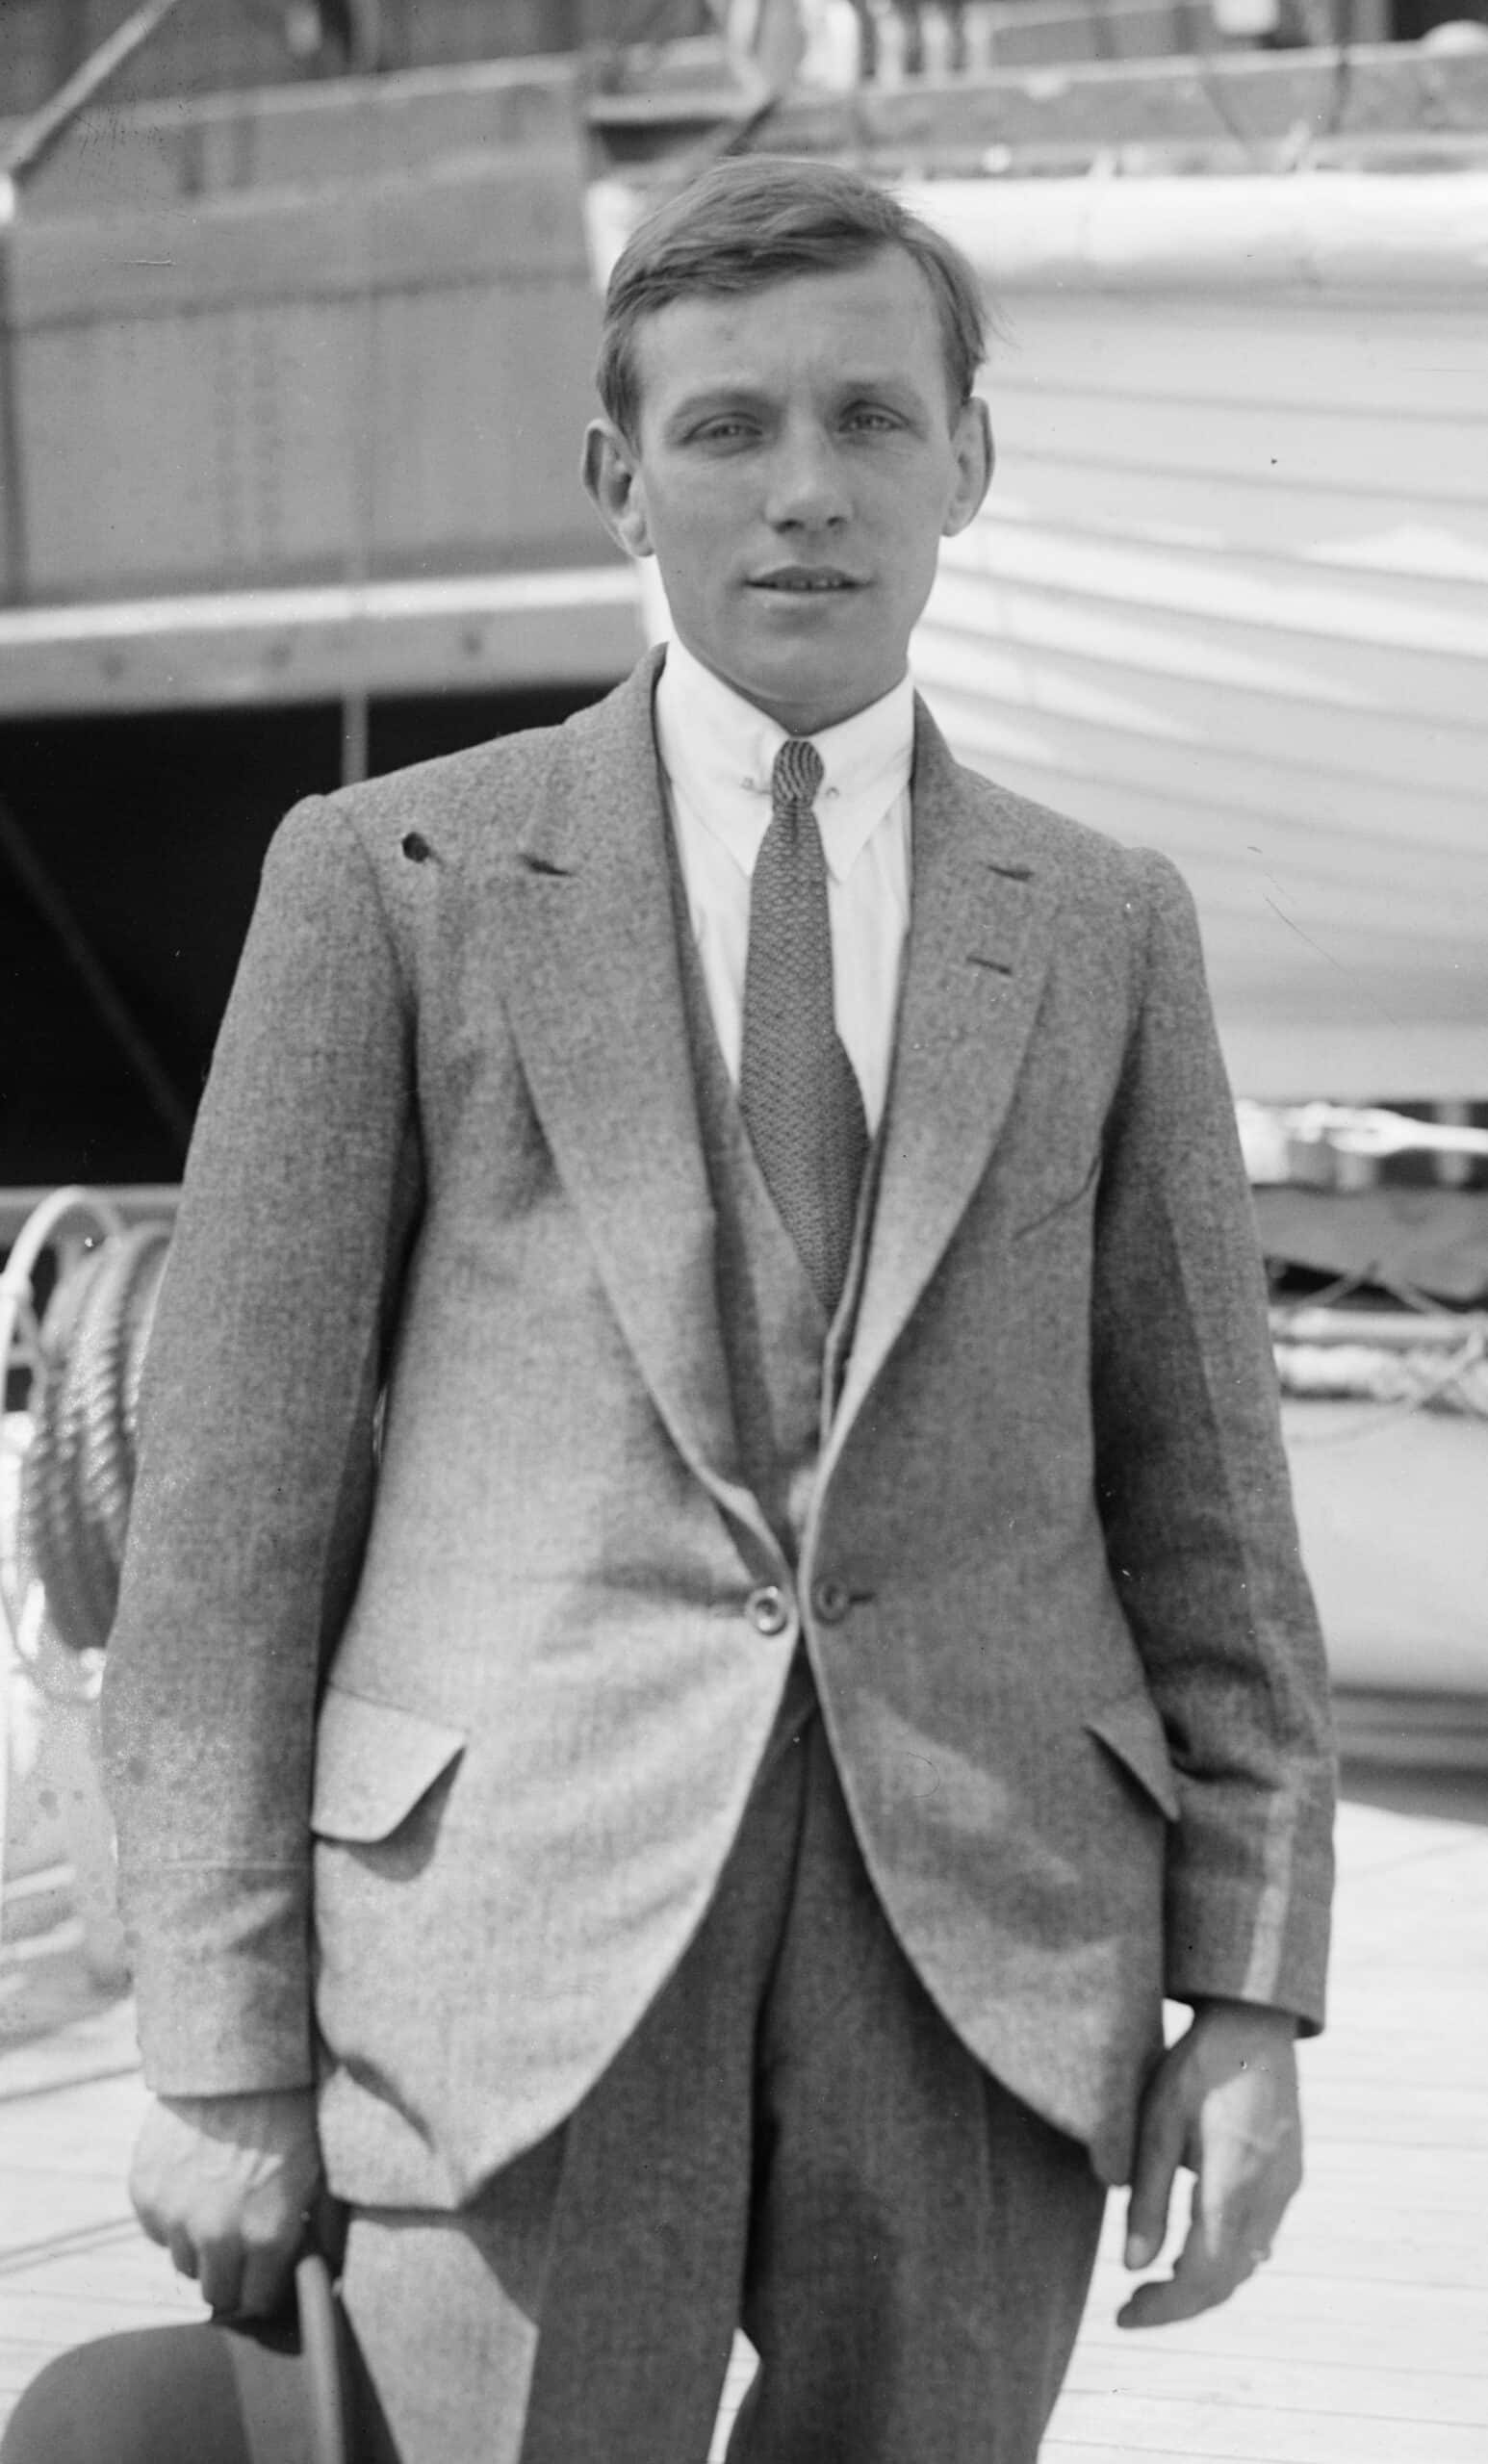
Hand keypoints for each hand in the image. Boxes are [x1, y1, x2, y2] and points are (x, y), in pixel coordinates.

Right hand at [129, 2087, 322, 2318]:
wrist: (238, 2059)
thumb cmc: (292, 2112)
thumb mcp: (324, 2172)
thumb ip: (326, 2232)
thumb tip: (329, 2274)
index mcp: (267, 2234)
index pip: (258, 2300)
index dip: (267, 2287)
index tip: (270, 2271)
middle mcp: (216, 2235)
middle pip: (216, 2294)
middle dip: (234, 2275)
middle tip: (245, 2244)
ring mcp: (176, 2214)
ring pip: (184, 2263)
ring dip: (202, 2247)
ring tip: (222, 2204)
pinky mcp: (145, 2192)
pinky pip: (158, 2231)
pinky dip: (174, 2218)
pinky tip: (196, 2183)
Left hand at [1118, 1999, 1301, 2328]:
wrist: (1253, 2021)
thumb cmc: (1196, 2066)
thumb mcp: (1156, 2125)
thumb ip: (1146, 2198)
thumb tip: (1132, 2268)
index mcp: (1232, 2186)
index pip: (1202, 2279)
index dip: (1163, 2308)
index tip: (1123, 2317)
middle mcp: (1269, 2196)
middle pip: (1227, 2281)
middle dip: (1179, 2303)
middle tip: (1132, 2306)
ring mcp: (1286, 2186)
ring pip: (1247, 2261)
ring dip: (1203, 2282)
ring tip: (1155, 2281)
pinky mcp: (1290, 2174)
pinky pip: (1260, 2235)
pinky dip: (1226, 2255)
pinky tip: (1193, 2246)